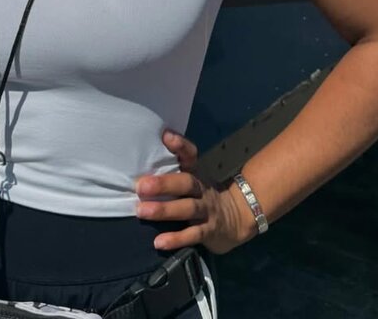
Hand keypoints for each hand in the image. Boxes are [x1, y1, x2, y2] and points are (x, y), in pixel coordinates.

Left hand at [135, 130, 256, 254]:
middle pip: (186, 182)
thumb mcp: (194, 179)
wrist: (237, 218)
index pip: (191, 155)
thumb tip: (142, 162)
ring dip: (165, 210)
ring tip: (142, 211)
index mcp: (197, 173)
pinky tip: (158, 242)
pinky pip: (192, 235)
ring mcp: (207, 210)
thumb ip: (174, 171)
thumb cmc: (204, 195)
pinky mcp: (209, 231)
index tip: (166, 136)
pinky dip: (176, 239)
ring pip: (187, 208)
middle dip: (163, 183)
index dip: (180, 145)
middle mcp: (203, 189)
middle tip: (140, 186)